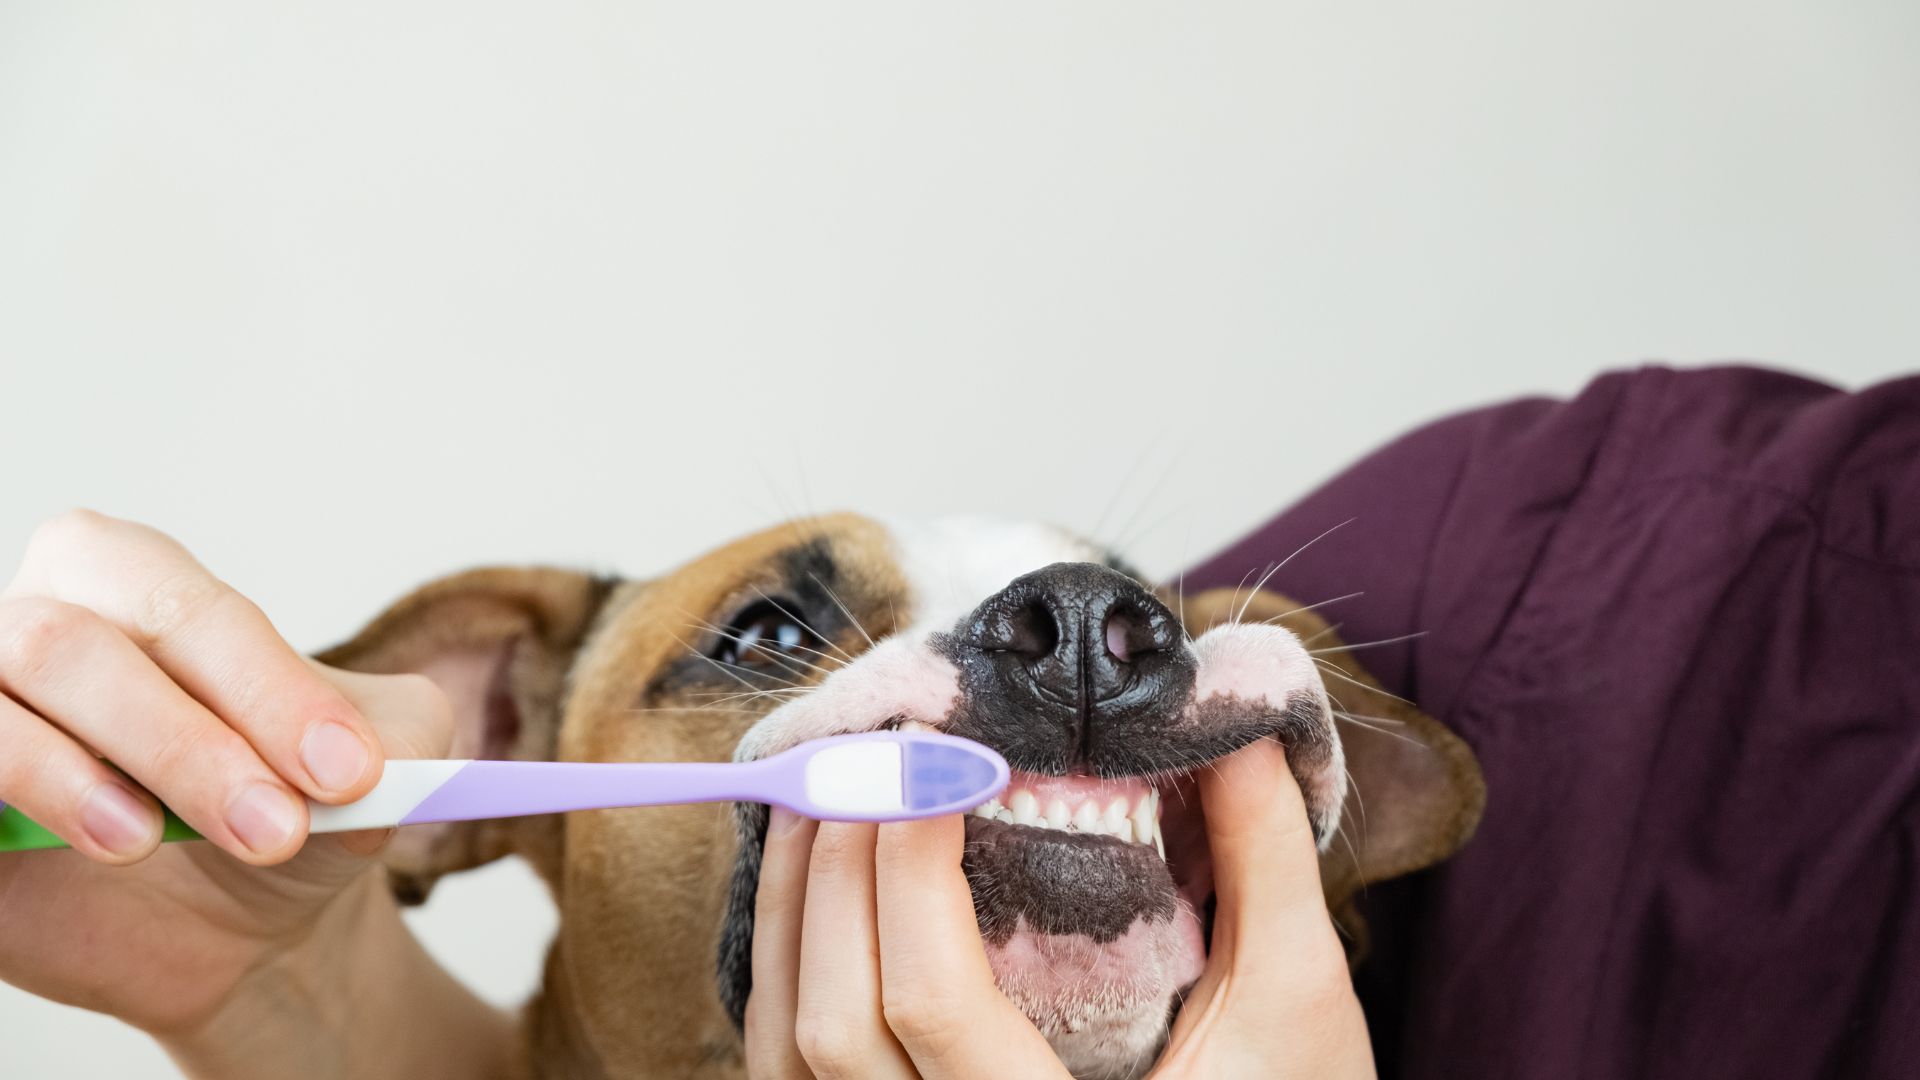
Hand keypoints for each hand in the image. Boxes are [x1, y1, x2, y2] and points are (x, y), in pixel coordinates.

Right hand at [0, 511, 450, 1038]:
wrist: (244, 914)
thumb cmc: (291, 798)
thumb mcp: (375, 761)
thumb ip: (387, 742)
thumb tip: (364, 767)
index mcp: (131, 579)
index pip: (183, 608)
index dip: (264, 688)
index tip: (349, 772)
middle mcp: (33, 625)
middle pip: (71, 645)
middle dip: (184, 742)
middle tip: (278, 827)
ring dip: (81, 777)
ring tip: (152, 840)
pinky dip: (19, 802)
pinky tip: (94, 844)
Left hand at [741, 736, 1375, 1077]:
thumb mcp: (1295, 997)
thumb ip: (1265, 860)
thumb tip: (1231, 727)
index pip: (932, 1004)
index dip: (909, 868)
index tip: (927, 757)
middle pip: (835, 1026)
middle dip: (834, 875)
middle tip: (866, 756)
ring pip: (790, 1054)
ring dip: (793, 915)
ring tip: (821, 798)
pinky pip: (792, 1071)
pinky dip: (787, 968)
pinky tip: (814, 887)